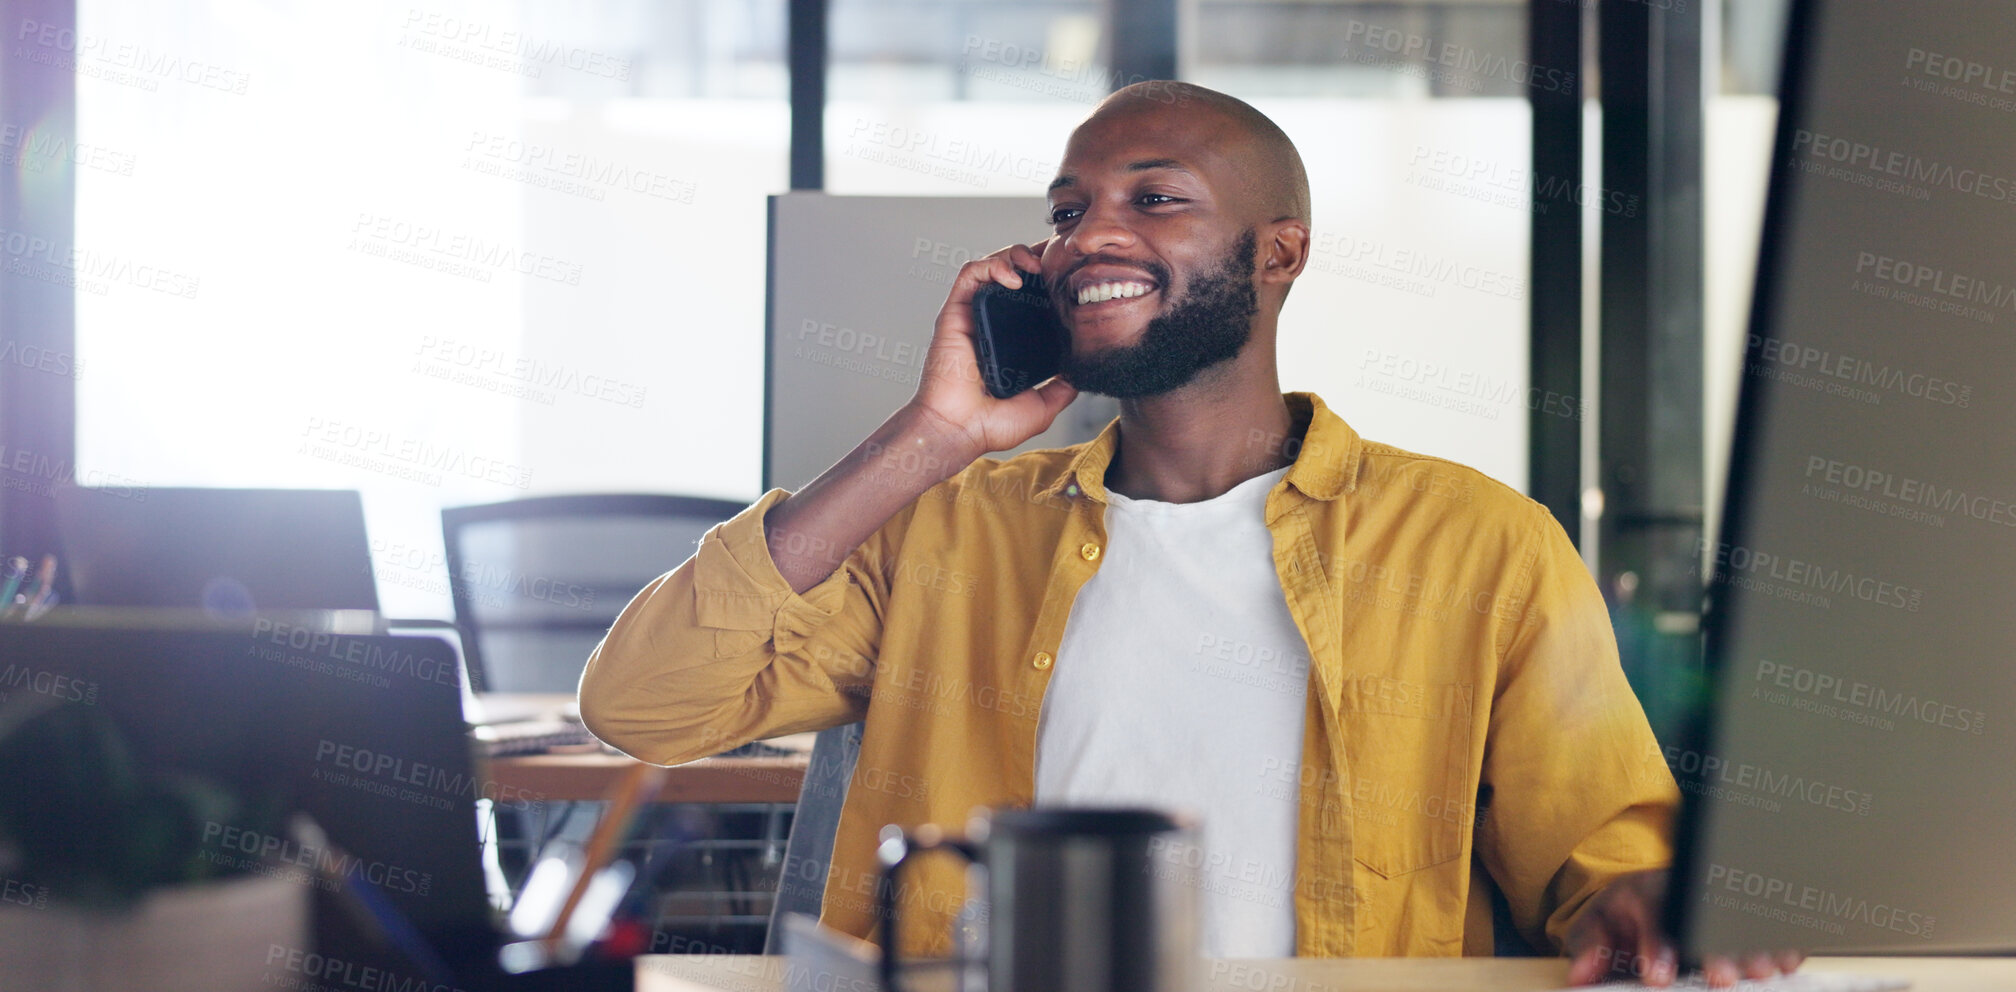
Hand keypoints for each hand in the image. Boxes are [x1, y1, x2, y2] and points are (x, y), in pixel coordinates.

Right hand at [910, 238, 1078, 458]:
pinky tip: (1013, 278)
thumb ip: (1063, 389)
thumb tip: (1083, 372)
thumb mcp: (1043, 406)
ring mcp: (973, 315)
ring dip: (1015, 254)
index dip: (1049, 278)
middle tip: (1057, 258)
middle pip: (1013, 273)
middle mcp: (992, 322)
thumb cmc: (991, 424)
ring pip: (992, 265)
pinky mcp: (955, 312)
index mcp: (1011, 339)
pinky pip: (970, 274)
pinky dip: (992, 265)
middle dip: (1036, 256)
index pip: (1032, 297)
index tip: (1071, 272)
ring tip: (1036, 265)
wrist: (959, 430)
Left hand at [1564, 870, 1804, 987]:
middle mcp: (1685, 894)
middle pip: (1705, 916)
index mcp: (1645, 892)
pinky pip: (1766, 925)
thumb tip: (1582, 976)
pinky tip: (1785, 963)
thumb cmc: (1621, 916)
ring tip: (1759, 973)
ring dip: (1751, 949)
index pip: (1652, 913)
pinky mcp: (1739, 918)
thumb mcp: (1594, 925)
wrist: (1642, 898)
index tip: (1657, 978)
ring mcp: (1715, 905)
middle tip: (1719, 979)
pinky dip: (1779, 944)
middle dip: (1714, 949)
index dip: (1657, 946)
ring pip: (1739, 920)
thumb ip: (1589, 947)